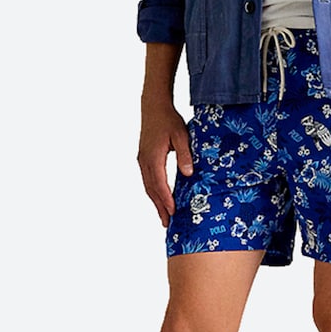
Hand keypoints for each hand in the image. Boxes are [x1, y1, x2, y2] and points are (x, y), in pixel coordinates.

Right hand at [137, 104, 192, 226]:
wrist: (153, 107)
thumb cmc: (169, 120)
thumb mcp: (181, 135)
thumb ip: (185, 154)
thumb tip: (188, 173)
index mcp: (153, 157)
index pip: (159, 183)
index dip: (166, 199)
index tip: (173, 212)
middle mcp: (144, 162)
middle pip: (151, 189)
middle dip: (159, 207)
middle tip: (167, 223)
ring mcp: (142, 161)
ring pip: (148, 186)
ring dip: (155, 202)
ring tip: (163, 217)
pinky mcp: (143, 159)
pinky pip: (148, 180)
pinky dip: (153, 192)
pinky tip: (159, 199)